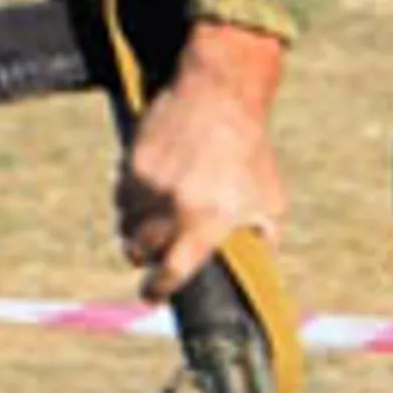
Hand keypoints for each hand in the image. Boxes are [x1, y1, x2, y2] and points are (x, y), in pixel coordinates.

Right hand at [117, 27, 288, 300]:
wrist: (220, 96)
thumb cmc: (251, 153)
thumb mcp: (271, 200)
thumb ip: (264, 240)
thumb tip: (262, 274)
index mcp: (210, 221)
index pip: (174, 270)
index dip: (159, 289)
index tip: (152, 295)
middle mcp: (176, 206)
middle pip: (141, 251)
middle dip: (144, 257)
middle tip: (151, 256)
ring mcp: (150, 185)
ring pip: (126, 224)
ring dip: (136, 229)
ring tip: (156, 220)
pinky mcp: (132, 164)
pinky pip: (121, 196)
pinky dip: (130, 201)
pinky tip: (150, 191)